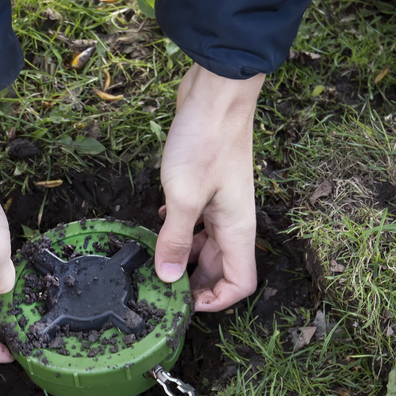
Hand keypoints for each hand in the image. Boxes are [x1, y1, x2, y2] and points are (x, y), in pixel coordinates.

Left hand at [154, 63, 264, 311]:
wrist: (215, 92)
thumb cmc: (205, 140)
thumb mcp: (183, 195)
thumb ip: (174, 239)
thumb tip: (168, 278)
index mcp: (237, 229)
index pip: (241, 283)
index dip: (217, 301)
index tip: (185, 303)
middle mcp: (233, 220)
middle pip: (220, 268)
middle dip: (194, 282)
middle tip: (160, 286)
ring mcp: (220, 202)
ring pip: (206, 245)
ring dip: (183, 255)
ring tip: (154, 258)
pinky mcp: (206, 186)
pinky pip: (196, 221)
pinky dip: (180, 229)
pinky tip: (158, 223)